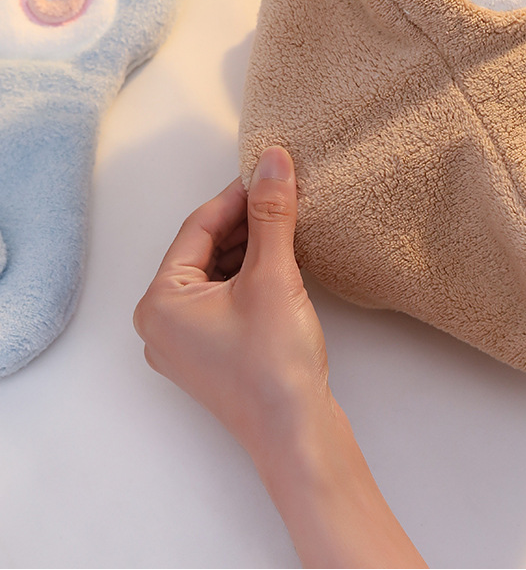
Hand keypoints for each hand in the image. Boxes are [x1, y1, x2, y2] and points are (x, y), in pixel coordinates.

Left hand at [134, 147, 424, 567]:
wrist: (297, 434)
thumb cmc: (274, 363)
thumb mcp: (273, 276)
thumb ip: (272, 213)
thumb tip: (273, 159)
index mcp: (160, 302)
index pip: (197, 227)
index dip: (236, 195)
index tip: (268, 171)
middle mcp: (162, 323)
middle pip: (204, 250)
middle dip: (244, 221)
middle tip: (281, 195)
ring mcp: (186, 342)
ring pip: (216, 273)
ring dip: (249, 246)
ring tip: (286, 223)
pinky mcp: (211, 354)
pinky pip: (224, 297)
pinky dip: (249, 274)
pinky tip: (279, 260)